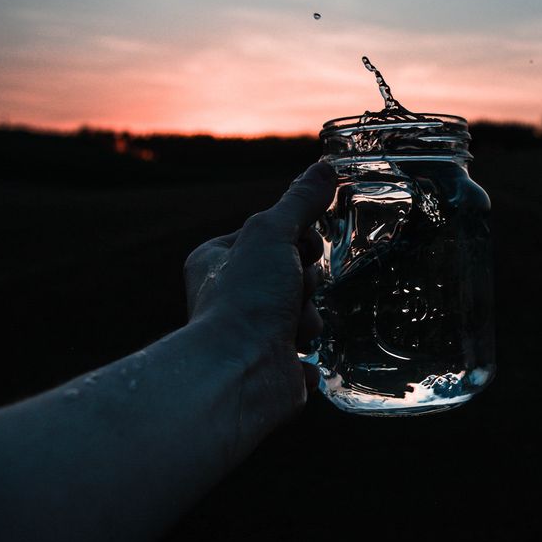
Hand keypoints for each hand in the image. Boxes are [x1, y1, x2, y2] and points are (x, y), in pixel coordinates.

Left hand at [182, 162, 335, 417]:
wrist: (241, 374)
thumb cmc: (245, 300)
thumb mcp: (271, 234)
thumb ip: (300, 202)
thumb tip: (324, 168)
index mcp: (217, 261)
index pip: (272, 234)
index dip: (296, 239)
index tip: (300, 248)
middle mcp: (231, 296)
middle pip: (294, 272)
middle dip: (305, 283)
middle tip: (294, 291)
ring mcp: (253, 335)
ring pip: (306, 311)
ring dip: (309, 319)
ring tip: (293, 330)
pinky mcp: (274, 369)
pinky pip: (309, 356)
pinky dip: (309, 358)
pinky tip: (297, 357)